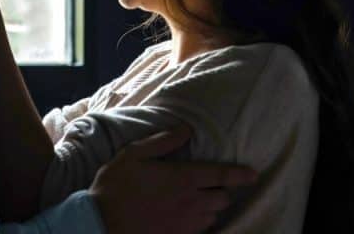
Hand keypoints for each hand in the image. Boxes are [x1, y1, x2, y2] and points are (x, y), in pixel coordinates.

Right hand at [90, 125, 257, 233]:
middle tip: (211, 185)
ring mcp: (184, 224)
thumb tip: (187, 129)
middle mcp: (190, 203)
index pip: (222, 175)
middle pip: (222, 199)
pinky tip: (189, 218)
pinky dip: (200, 224)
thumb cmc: (115, 186)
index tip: (254, 175)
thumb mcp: (135, 154)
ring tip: (200, 201)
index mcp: (183, 178)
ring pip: (212, 217)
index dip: (241, 175)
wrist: (99, 224)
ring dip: (211, 208)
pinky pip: (200, 232)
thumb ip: (163, 141)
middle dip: (221, 191)